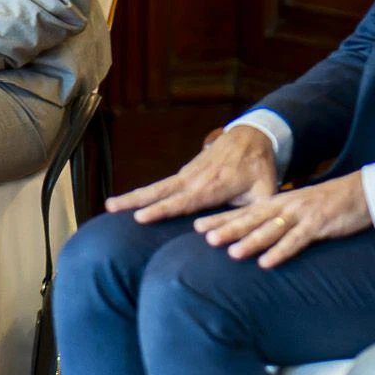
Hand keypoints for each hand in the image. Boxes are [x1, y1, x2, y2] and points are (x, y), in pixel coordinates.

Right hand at [108, 123, 281, 221]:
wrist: (252, 136)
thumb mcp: (265, 192)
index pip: (184, 201)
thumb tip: (248, 237)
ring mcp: (187, 173)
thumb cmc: (259, 169)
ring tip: (109, 206)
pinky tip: (129, 203)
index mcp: (214, 187)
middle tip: (110, 207)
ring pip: (156, 187)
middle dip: (135, 200)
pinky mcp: (184, 172)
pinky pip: (161, 185)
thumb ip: (256, 214)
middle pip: (160, 191)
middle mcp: (195, 179)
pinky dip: (144, 193)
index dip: (163, 210)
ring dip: (132, 196)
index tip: (141, 217)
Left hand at [192, 170, 372, 268]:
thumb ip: (277, 218)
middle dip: (228, 229)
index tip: (196, 227)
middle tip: (205, 239)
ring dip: (251, 241)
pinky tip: (267, 262)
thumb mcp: (298, 208)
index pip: (243, 211)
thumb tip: (254, 233)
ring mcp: (301, 215)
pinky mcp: (318, 225)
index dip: (220, 218)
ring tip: (231, 253)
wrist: (363, 192)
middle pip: (251, 219)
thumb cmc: (328, 203)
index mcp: (277, 202)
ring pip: (271, 229)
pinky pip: (297, 240)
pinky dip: (281, 251)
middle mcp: (284, 206)